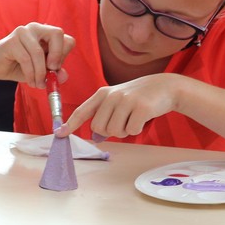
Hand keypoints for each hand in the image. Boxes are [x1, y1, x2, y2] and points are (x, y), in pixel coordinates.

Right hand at [0, 23, 74, 87]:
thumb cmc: (19, 67)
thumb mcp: (41, 72)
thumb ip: (54, 73)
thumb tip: (64, 76)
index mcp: (46, 33)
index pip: (67, 39)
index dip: (64, 55)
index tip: (55, 69)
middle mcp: (36, 28)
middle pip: (57, 34)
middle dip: (57, 55)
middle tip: (51, 71)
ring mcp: (23, 32)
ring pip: (39, 52)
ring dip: (40, 73)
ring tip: (37, 84)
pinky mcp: (12, 41)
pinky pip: (26, 59)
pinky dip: (30, 74)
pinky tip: (29, 81)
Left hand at [57, 74, 182, 138]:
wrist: (165, 87)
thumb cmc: (139, 96)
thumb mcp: (118, 101)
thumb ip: (105, 116)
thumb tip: (96, 137)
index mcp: (103, 93)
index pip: (82, 111)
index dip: (70, 124)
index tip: (59, 134)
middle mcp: (112, 96)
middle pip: (98, 127)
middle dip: (109, 131)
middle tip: (123, 121)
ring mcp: (126, 101)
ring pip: (114, 131)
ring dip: (124, 131)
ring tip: (133, 118)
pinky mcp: (140, 108)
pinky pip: (131, 131)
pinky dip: (136, 130)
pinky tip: (142, 118)